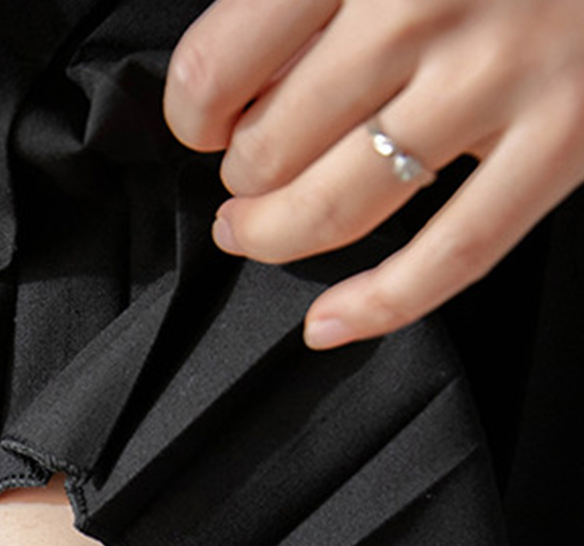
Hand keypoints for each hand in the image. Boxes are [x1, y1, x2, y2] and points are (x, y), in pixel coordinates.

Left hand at [162, 0, 583, 347]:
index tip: (204, 119)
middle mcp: (429, 2)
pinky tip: (328, 321)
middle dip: (237, 177)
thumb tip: (233, 81)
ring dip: (273, 237)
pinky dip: (378, 304)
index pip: (219, 66)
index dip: (191, 112)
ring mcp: (502, 74)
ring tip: (255, 229)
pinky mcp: (569, 134)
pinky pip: (452, 253)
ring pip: (334, 208)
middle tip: (244, 172)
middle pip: (268, 148)